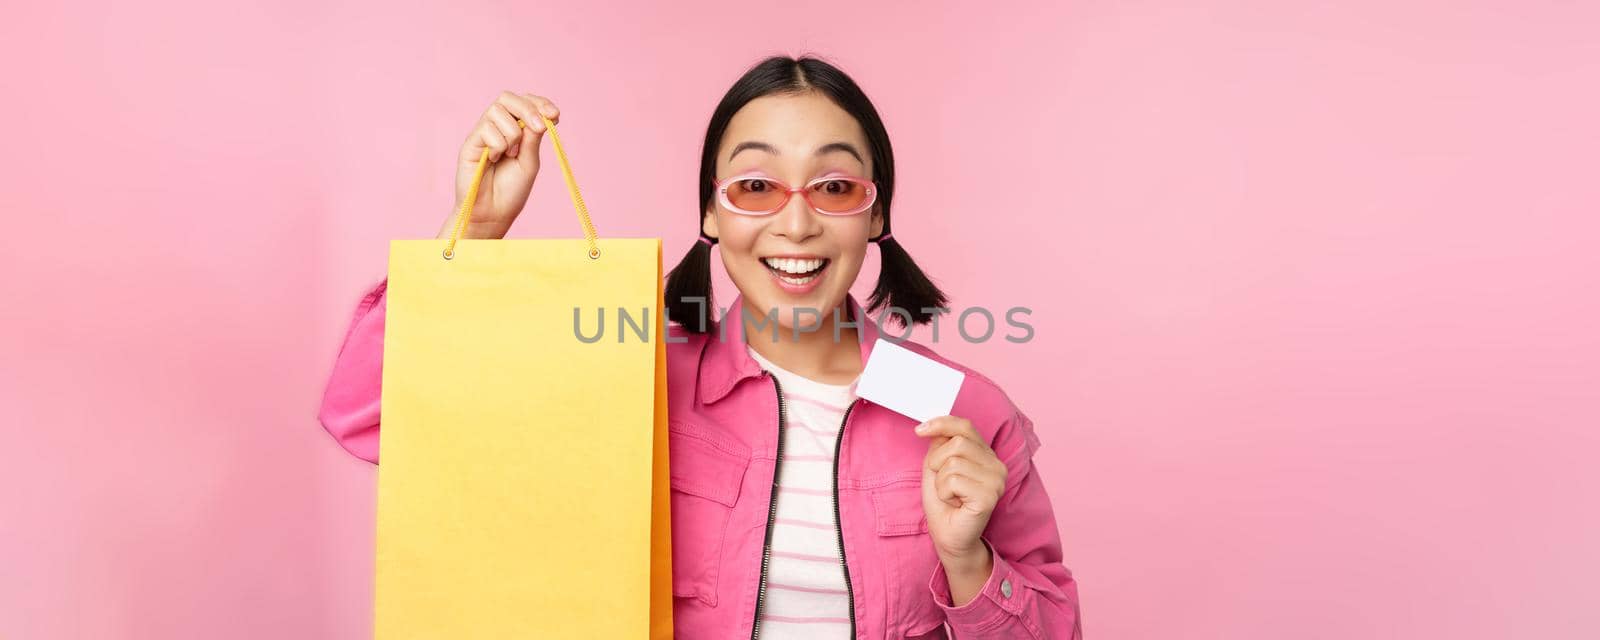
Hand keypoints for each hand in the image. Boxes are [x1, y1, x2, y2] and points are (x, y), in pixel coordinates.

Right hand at [437, 92, 560, 240]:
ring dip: (512, 133)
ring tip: (511, 155)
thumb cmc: (511, 191)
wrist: (492, 213)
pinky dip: (498, 145)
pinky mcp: (470, 142)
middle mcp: (497, 126)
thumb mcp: (529, 162)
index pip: (525, 102)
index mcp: (515, 129)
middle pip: (508, 98)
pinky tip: (495, 160)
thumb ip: (533, 139)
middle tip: (540, 128)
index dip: (539, 103)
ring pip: (498, 111)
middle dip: (528, 109)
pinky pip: (487, 128)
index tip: (555, 114)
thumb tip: (541, 117)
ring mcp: (482, 133)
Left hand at [917, 415, 1005, 576]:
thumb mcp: (937, 466)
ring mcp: (996, 481)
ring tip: (949, 495)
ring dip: (940, 481)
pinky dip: (944, 492)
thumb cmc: (944, 502)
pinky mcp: (989, 496)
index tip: (919, 430)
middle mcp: (996, 465)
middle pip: (957, 443)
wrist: (948, 535)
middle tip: (941, 481)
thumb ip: (940, 444)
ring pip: (953, 462)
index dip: (941, 423)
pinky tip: (954, 503)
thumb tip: (936, 426)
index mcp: (986, 454)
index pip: (965, 426)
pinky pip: (954, 481)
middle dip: (937, 461)